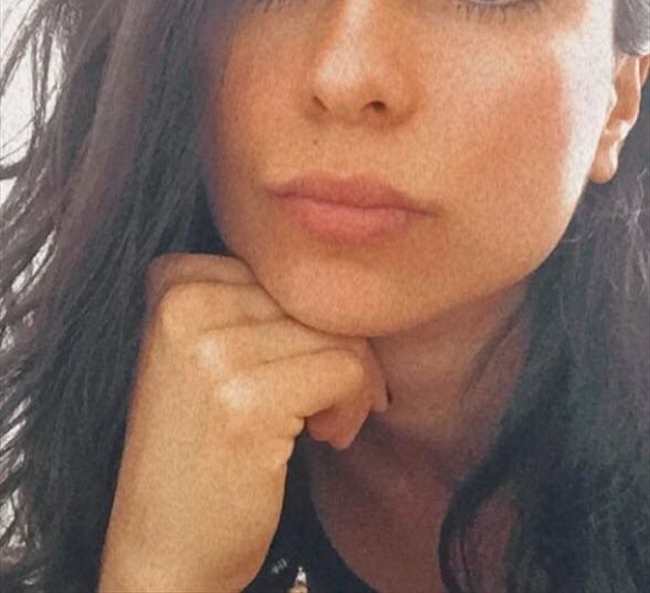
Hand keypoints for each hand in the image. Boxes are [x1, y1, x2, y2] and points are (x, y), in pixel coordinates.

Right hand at [98, 253, 388, 592]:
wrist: (165, 545)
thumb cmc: (202, 443)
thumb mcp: (205, 349)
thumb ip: (253, 301)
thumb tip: (348, 281)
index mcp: (172, 283)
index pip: (282, 268)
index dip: (303, 319)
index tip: (297, 364)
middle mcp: (184, 306)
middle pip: (312, 298)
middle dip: (334, 351)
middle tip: (319, 403)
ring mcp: (212, 353)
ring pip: (338, 333)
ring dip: (348, 383)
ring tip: (318, 423)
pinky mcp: (247, 402)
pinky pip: (347, 370)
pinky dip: (352, 406)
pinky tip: (324, 438)